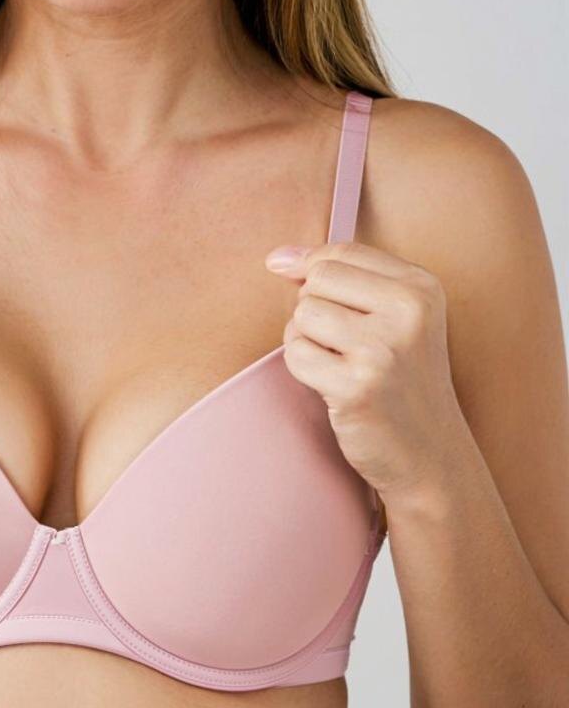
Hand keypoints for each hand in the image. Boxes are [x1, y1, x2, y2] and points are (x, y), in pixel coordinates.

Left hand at [264, 241, 474, 499]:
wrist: (430, 454)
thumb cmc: (400, 380)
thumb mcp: (392, 318)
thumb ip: (339, 278)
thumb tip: (277, 257)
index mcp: (421, 288)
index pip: (341, 253)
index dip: (309, 267)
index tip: (304, 290)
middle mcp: (408, 312)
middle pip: (316, 281)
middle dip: (313, 309)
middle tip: (342, 343)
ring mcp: (383, 350)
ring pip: (302, 316)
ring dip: (306, 340)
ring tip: (339, 363)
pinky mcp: (356, 386)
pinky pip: (296, 355)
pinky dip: (304, 369)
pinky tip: (332, 385)